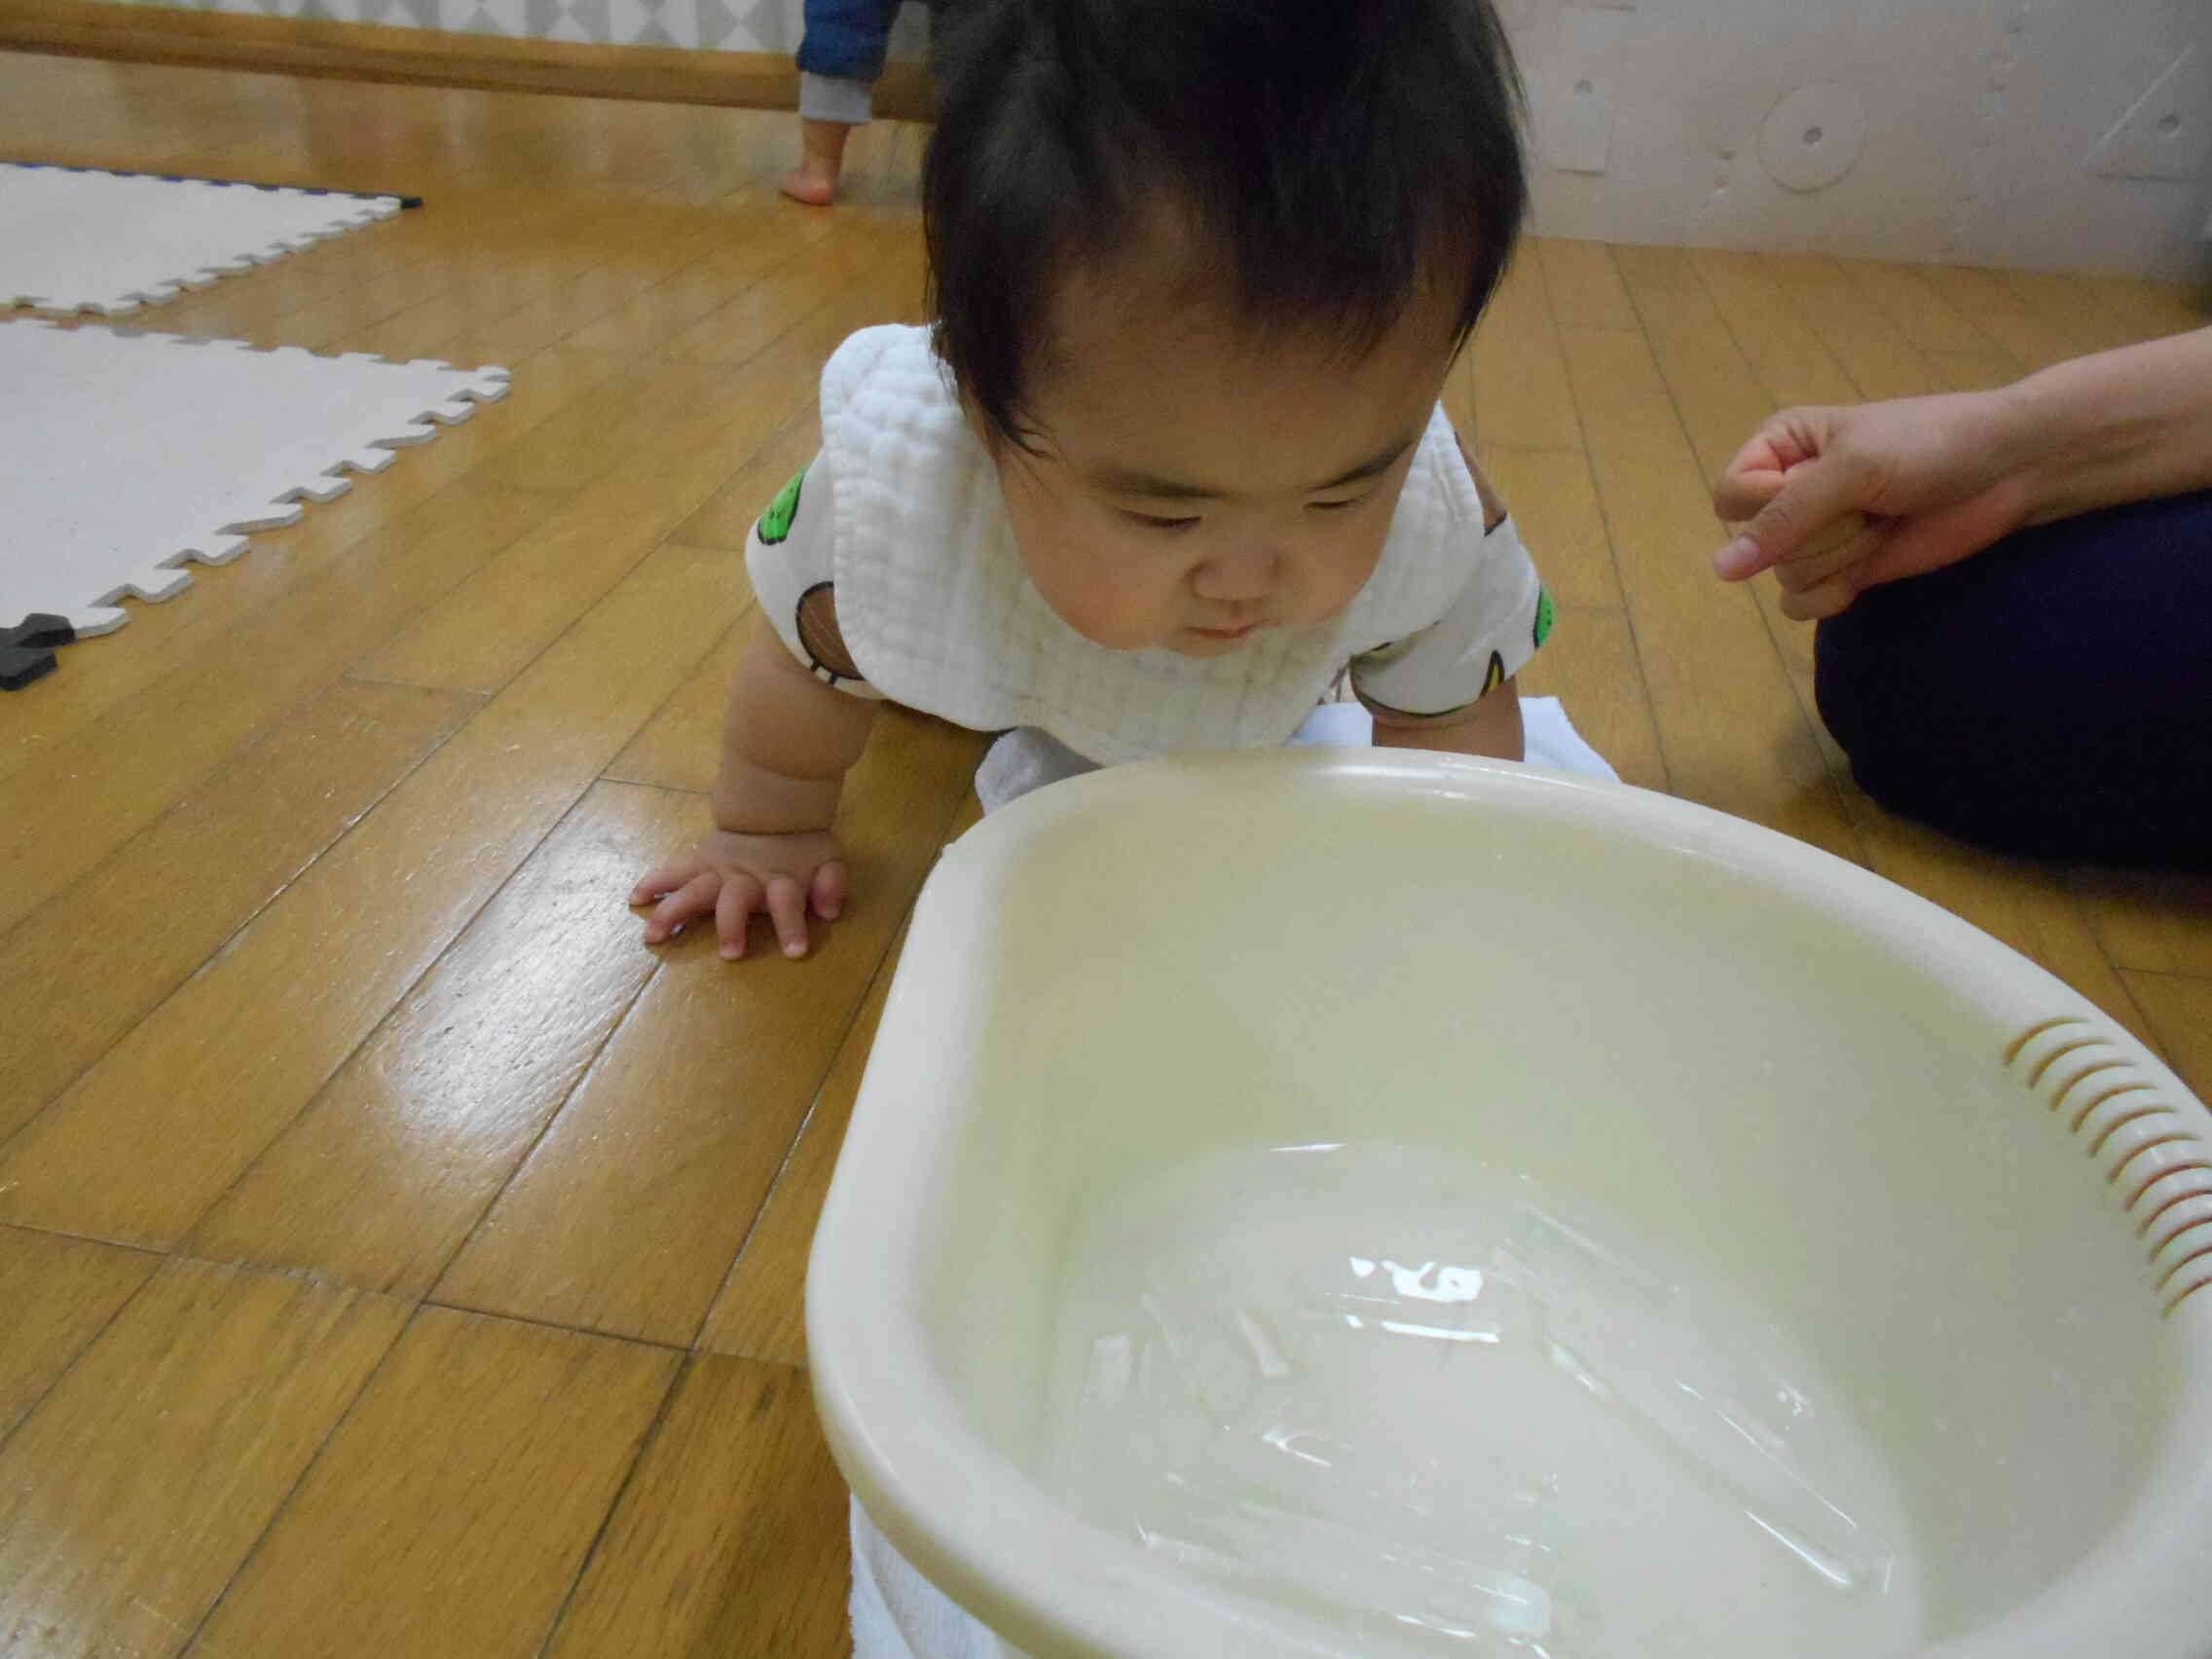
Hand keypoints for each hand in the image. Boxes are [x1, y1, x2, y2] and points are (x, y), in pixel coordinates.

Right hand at [630, 828, 847, 959]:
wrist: (775, 808)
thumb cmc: (801, 847)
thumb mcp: (829, 860)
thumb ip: (832, 884)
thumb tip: (829, 910)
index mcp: (780, 880)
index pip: (787, 901)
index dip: (791, 925)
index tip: (795, 952)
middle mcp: (745, 877)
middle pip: (735, 899)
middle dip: (732, 926)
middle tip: (729, 954)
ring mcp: (717, 868)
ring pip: (695, 888)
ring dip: (675, 912)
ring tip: (654, 936)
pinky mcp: (697, 861)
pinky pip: (673, 870)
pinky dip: (654, 882)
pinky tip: (636, 899)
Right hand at [1710, 393, 2037, 619]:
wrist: (2008, 470)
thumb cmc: (1929, 446)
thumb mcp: (1852, 469)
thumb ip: (1784, 518)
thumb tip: (1719, 570)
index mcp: (1780, 446)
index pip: (1731, 496)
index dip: (1769, 504)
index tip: (1821, 486)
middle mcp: (1788, 489)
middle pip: (1760, 542)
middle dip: (1819, 533)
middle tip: (1869, 505)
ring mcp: (1816, 533)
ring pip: (1782, 574)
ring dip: (1836, 558)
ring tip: (1880, 526)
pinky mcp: (1842, 569)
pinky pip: (1800, 602)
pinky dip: (1827, 596)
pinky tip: (1860, 578)